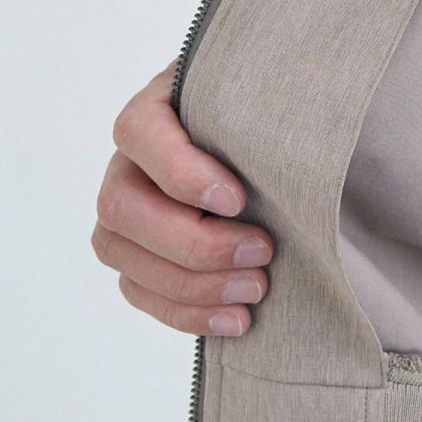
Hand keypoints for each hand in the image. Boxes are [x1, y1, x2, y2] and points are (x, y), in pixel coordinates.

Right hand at [93, 61, 272, 335]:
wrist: (272, 151)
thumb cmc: (271, 118)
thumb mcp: (270, 102)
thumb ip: (271, 111)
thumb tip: (299, 136)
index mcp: (155, 108)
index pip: (139, 133)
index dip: (181, 172)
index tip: (238, 199)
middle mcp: (128, 161)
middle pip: (123, 208)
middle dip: (194, 242)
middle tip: (262, 251)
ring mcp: (125, 213)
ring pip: (122, 255)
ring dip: (192, 284)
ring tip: (257, 288)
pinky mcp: (135, 257)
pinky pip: (139, 292)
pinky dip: (187, 313)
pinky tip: (237, 319)